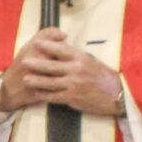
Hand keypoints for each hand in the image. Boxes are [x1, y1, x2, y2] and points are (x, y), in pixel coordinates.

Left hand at [0, 30, 122, 117]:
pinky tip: (37, 93)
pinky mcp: (73, 98)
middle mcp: (76, 70)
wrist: (116, 95)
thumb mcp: (93, 62)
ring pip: (50, 83)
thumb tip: (63, 52)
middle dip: (36, 64)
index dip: (47, 46)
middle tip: (24, 61)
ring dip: (36, 81)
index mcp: (81, 59)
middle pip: (51, 66)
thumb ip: (77, 58)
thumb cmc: (105, 77)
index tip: (37, 43)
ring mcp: (73, 85)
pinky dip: (44, 95)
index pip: (61, 49)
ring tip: (25, 79)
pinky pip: (55, 96)